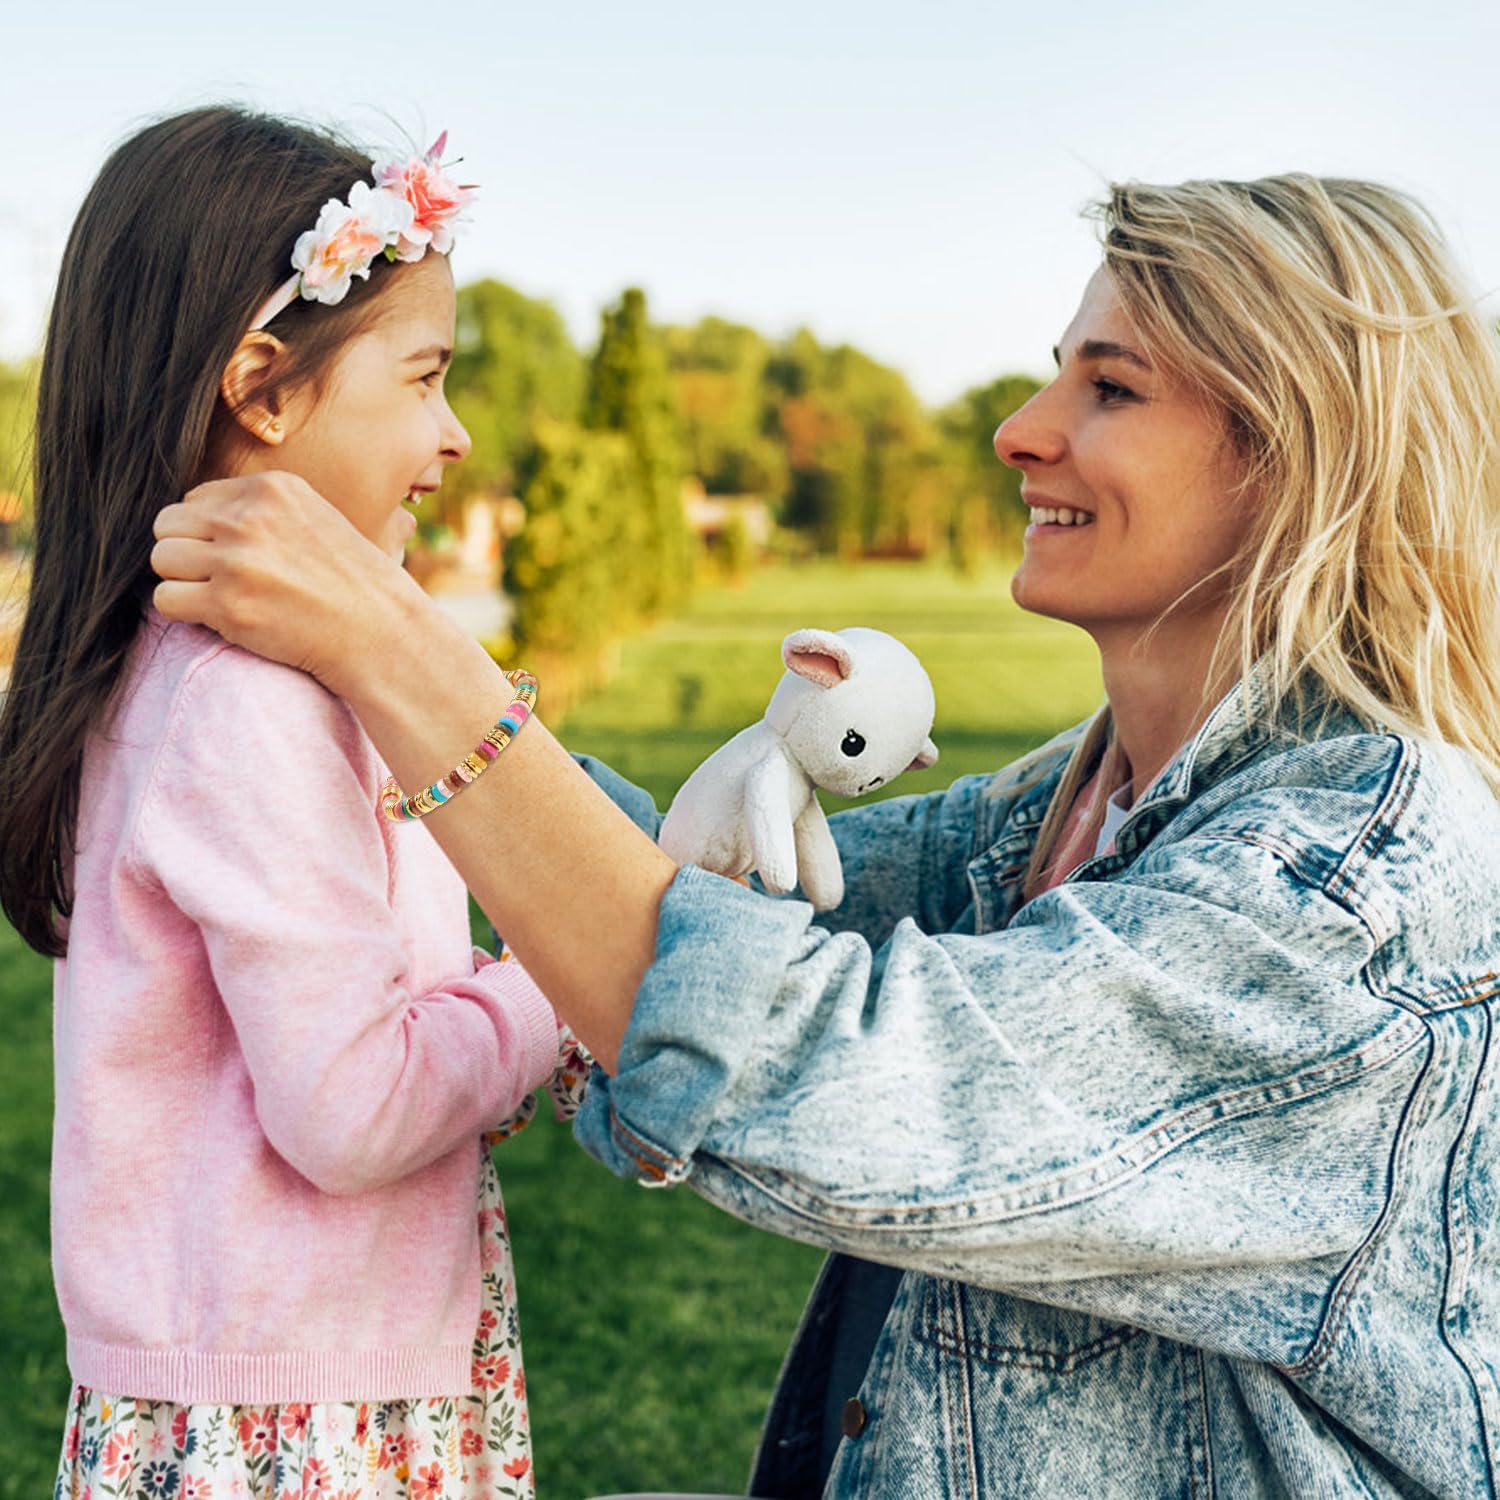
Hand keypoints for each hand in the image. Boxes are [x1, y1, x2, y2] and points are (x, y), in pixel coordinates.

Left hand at [151, 471, 422, 695]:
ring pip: (162, 559)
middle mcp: (250, 517)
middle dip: (189, 553)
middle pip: (169, 524)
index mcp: (272, 488)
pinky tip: (222, 619)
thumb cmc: (354, 584)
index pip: (197, 498)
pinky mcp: (227, 604)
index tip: (240, 559)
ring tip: (223, 599)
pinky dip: (184, 613)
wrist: (381, 633)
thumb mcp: (316, 520)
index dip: (210, 533)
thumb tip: (199, 519)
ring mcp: (237, 560)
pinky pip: (166, 599)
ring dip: (184, 582)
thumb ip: (263, 511)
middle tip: (223, 581)